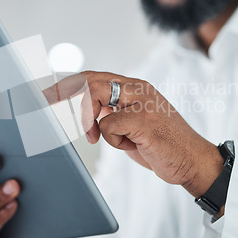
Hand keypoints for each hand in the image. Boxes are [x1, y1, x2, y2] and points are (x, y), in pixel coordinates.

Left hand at [44, 71, 223, 197]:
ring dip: (89, 121)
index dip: (67, 84)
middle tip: (46, 105)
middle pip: (90, 80)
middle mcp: (137, 88)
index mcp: (134, 87)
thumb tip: (85, 110)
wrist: (192, 160)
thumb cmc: (160, 145)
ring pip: (96, 95)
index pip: (93, 76)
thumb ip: (111, 112)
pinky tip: (130, 144)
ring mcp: (142, 101)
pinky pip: (108, 124)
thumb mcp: (131, 124)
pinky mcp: (144, 119)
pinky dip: (112, 139)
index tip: (46, 95)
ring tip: (96, 138)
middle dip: (63, 93)